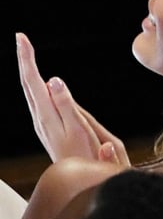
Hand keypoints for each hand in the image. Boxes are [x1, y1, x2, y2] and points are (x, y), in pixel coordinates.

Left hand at [16, 33, 128, 165]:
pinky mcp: (49, 128)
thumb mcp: (80, 129)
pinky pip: (38, 100)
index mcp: (46, 114)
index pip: (33, 81)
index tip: (22, 38)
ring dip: (28, 72)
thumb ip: (66, 105)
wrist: (79, 180)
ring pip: (31, 92)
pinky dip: (35, 85)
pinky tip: (39, 83)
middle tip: (21, 39)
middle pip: (28, 84)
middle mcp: (40, 118)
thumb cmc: (85, 156)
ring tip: (26, 54)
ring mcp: (43, 124)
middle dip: (24, 61)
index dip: (27, 59)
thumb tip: (53, 80)